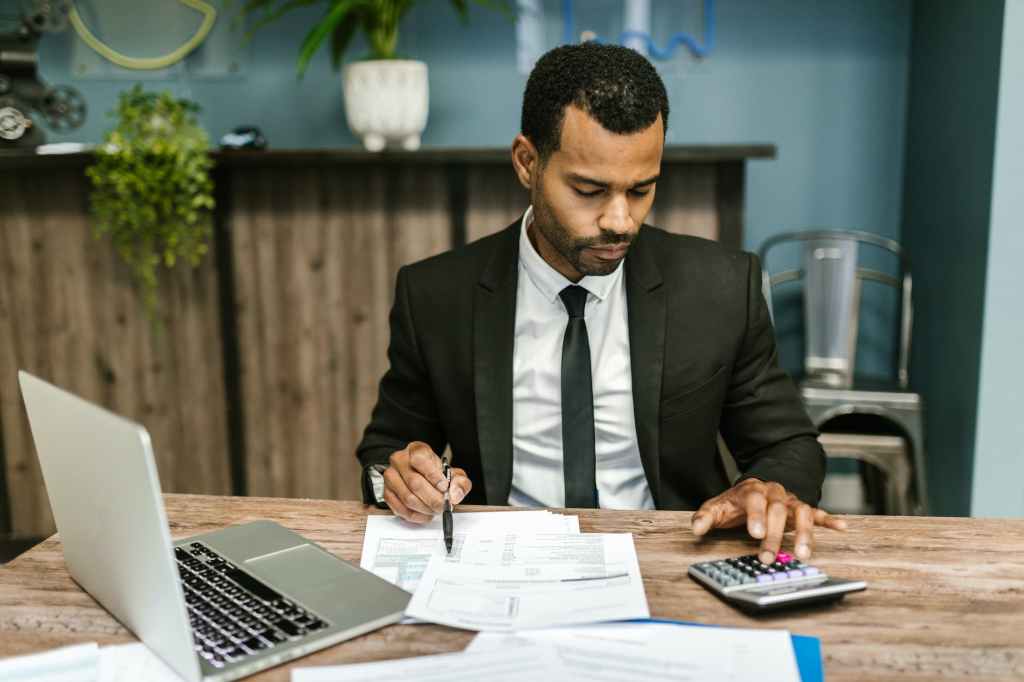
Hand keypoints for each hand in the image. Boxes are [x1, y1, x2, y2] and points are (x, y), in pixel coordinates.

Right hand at [382, 441, 471, 523]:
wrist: (420, 475)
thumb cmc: (436, 473)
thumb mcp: (453, 473)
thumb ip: (460, 483)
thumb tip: (455, 494)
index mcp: (416, 450)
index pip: (420, 460)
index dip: (433, 476)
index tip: (444, 487)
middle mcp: (399, 460)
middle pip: (414, 483)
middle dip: (433, 498)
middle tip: (443, 505)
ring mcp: (391, 477)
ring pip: (407, 498)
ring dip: (425, 508)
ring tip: (435, 510)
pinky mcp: (387, 493)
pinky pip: (400, 509)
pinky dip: (416, 516)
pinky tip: (425, 514)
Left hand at [690, 478, 846, 563]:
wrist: (753, 489)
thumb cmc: (735, 503)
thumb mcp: (716, 507)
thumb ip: (705, 517)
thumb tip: (696, 528)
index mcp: (752, 490)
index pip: (755, 500)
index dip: (756, 516)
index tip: (754, 533)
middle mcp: (774, 493)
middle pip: (777, 511)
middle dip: (774, 535)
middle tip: (767, 556)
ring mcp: (789, 501)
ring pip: (801, 513)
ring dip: (803, 533)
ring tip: (802, 554)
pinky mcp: (801, 509)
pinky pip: (817, 513)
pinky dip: (829, 520)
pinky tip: (841, 527)